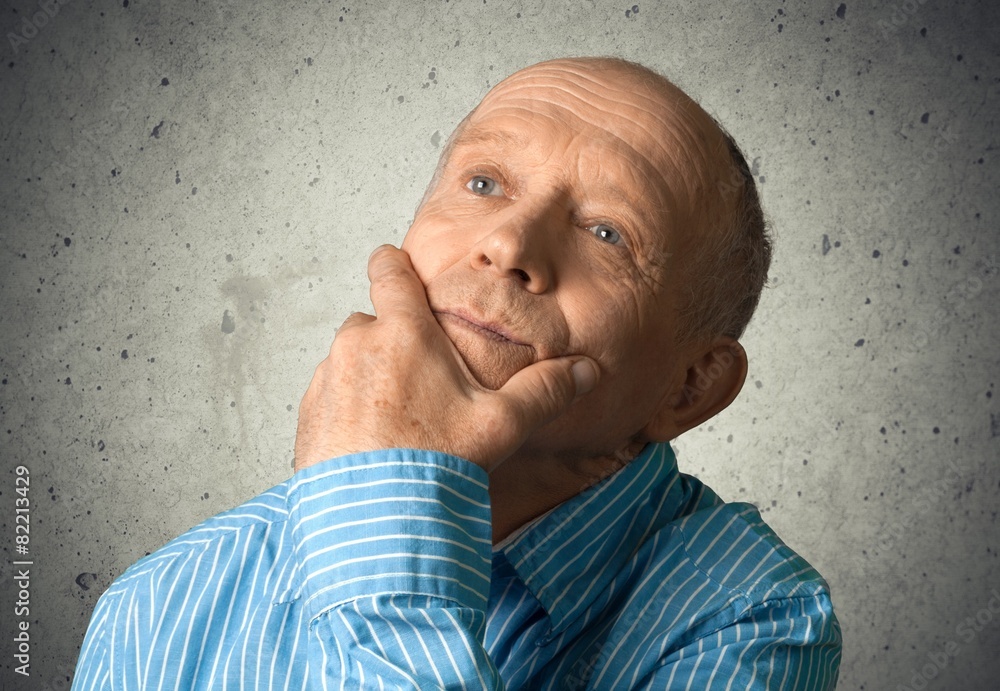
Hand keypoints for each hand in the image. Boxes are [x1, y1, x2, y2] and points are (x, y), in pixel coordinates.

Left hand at [293, 245, 598, 472]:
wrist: (375, 523)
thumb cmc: (437, 464)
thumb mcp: (501, 424)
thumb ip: (544, 391)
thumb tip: (586, 371)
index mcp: (402, 331)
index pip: (388, 269)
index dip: (396, 265)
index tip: (403, 272)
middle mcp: (356, 345)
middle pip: (375, 321)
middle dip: (397, 340)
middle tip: (425, 380)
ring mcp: (327, 379)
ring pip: (352, 359)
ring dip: (372, 375)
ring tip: (402, 419)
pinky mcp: (309, 415)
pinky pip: (332, 394)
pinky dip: (350, 407)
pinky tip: (377, 441)